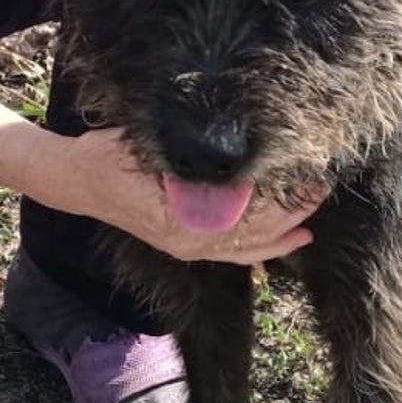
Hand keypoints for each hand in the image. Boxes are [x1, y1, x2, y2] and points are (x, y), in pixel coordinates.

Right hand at [56, 128, 321, 263]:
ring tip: (316, 208)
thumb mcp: (152, 147)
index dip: (282, 195)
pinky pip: (238, 255)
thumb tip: (240, 150)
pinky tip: (295, 238)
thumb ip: (194, 159)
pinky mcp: (190, 248)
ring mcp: (189, 248)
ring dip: (288, 230)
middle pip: (256, 233)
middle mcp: (189, 240)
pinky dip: (269, 248)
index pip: (247, 213)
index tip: (307, 171)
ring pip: (252, 248)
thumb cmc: (113, 155)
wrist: (79, 181)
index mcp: (181, 216)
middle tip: (322, 185)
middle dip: (294, 210)